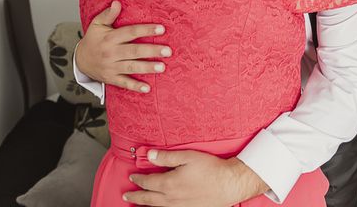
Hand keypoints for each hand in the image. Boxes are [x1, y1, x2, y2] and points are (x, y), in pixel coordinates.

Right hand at [74, 0, 170, 92]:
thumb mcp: (97, 25)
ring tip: (162, 67)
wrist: (80, 61)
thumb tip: (117, 3)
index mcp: (110, 38)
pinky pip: (124, 83)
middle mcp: (111, 53)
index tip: (161, 29)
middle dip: (151, 51)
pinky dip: (135, 86)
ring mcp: (111, 67)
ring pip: (131, 67)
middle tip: (168, 51)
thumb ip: (108, 14)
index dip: (146, 30)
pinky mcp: (111, 78)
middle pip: (134, 51)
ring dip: (147, 68)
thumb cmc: (93, 40)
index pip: (130, 32)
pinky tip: (147, 88)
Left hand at [125, 150, 268, 206]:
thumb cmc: (211, 169)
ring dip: (145, 206)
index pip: (148, 182)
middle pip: (148, 199)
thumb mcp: (188, 156)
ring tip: (138, 205)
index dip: (139, 179)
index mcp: (169, 183)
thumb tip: (150, 155)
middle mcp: (171, 199)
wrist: (229, 184)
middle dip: (136, 197)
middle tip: (127, 196)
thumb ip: (167, 156)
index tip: (132, 177)